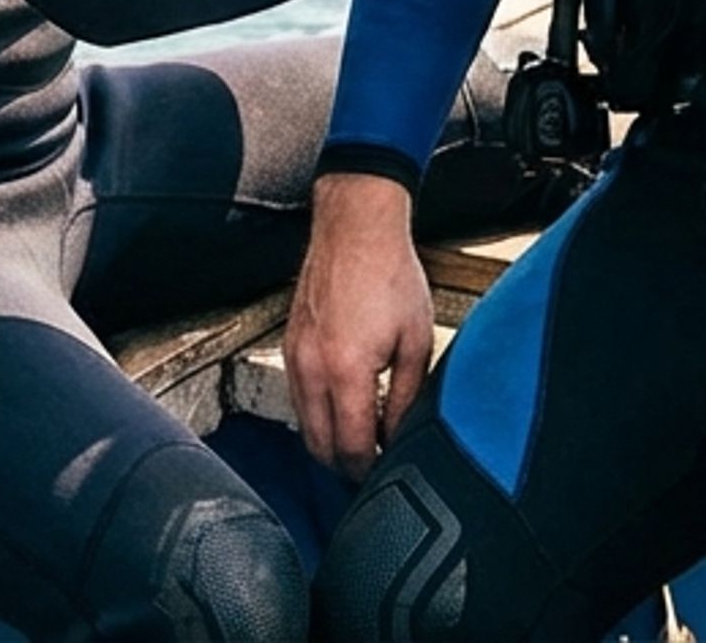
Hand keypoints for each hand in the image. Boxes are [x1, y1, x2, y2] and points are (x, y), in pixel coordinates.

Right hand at [287, 173, 432, 477]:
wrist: (355, 229)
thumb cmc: (390, 275)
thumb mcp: (415, 340)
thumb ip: (407, 396)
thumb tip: (399, 435)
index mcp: (346, 372)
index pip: (352, 446)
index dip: (369, 470)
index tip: (385, 476)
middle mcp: (312, 369)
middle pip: (319, 446)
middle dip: (345, 465)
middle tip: (372, 469)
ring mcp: (295, 356)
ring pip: (304, 424)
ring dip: (328, 441)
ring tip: (361, 440)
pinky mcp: (290, 344)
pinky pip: (297, 396)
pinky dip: (316, 413)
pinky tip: (342, 407)